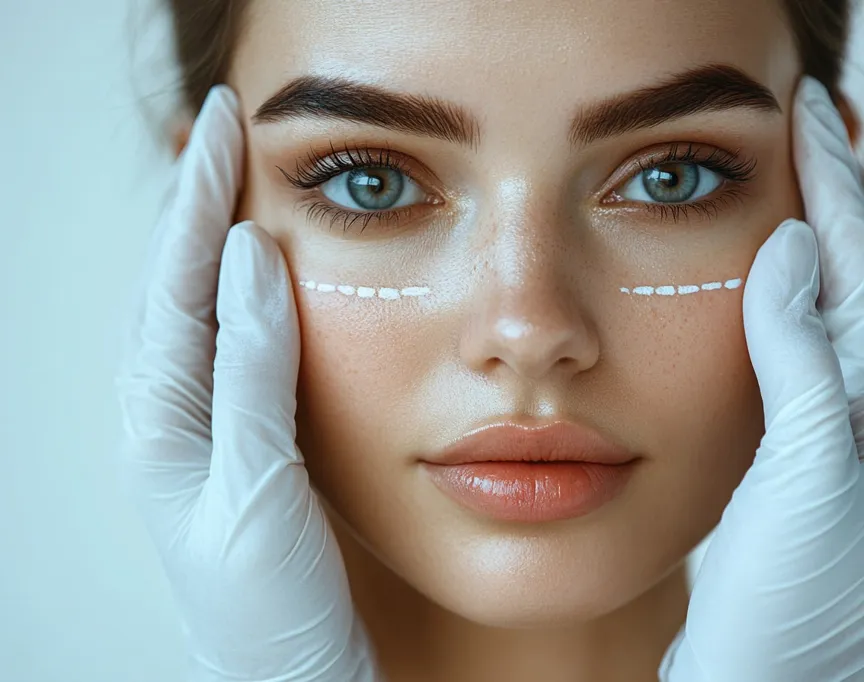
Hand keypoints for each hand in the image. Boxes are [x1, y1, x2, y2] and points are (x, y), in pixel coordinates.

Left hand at [115, 85, 380, 680]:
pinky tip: (254, 283)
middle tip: (224, 131)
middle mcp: (169, 417)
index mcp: (161, 421)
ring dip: (210, 241)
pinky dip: (235, 295)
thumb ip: (250, 369)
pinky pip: (224, 347)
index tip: (224, 127)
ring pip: (193, 311)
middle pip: (173, 284)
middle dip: (197, 203)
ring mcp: (199, 431)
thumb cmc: (265, 605)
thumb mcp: (256, 484)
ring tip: (232, 184)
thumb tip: (249, 257)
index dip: (200, 199)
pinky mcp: (236, 446)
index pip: (176, 282)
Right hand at [660, 76, 863, 680]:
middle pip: (859, 265)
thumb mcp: (812, 467)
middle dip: (841, 186)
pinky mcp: (800, 450)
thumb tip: (793, 249)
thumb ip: (804, 358)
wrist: (773, 676)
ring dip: (820, 231)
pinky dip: (786, 297)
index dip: (835, 176)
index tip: (806, 111)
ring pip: (832, 299)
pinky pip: (800, 344)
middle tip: (814, 116)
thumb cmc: (802, 594)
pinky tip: (770, 285)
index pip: (858, 255)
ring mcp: (834, 422)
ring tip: (800, 178)